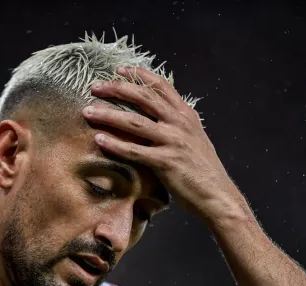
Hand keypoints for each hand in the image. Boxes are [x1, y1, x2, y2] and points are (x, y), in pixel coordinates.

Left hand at [82, 66, 249, 225]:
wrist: (217, 195)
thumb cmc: (203, 169)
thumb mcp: (195, 137)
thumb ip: (178, 123)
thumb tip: (161, 113)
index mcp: (186, 114)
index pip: (161, 86)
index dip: (139, 75)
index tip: (119, 70)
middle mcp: (180, 123)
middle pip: (143, 98)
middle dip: (116, 89)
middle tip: (95, 87)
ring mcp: (173, 142)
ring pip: (134, 122)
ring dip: (108, 115)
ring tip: (88, 112)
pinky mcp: (166, 162)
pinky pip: (134, 151)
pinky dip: (115, 144)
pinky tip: (99, 140)